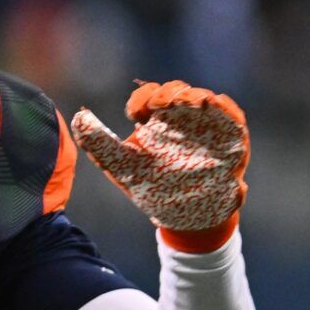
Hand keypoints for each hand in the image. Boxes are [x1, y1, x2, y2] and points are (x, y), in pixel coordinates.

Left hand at [71, 80, 249, 250]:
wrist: (190, 218)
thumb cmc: (156, 190)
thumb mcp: (123, 167)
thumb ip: (99, 143)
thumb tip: (78, 116)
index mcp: (155, 122)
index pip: (148, 98)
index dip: (142, 99)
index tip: (135, 114)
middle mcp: (181, 119)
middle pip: (176, 92)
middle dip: (168, 93)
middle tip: (160, 104)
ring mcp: (207, 125)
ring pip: (202, 98)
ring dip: (194, 96)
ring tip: (187, 102)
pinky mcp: (231, 135)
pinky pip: (231, 113)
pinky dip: (224, 106)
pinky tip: (214, 104)